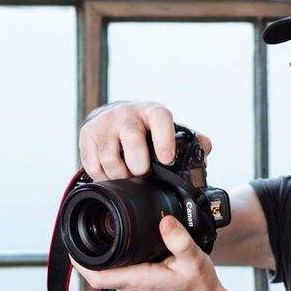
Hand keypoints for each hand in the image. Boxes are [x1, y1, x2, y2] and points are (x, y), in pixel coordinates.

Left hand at [71, 215, 225, 290]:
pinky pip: (120, 277)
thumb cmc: (200, 288)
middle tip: (88, 228)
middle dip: (91, 253)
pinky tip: (123, 250)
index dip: (79, 263)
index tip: (71, 246)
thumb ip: (179, 239)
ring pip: (110, 274)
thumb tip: (165, 221)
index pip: (96, 276)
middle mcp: (131, 290)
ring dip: (106, 258)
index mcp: (138, 281)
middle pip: (99, 272)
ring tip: (106, 235)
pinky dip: (118, 264)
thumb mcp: (194, 259)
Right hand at [79, 101, 211, 180]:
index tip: (166, 159)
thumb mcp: (170, 131)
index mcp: (152, 112)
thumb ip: (192, 141)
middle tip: (143, 173)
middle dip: (139, 164)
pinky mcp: (86, 134)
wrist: (115, 118)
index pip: (160, 118)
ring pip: (109, 157)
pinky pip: (92, 165)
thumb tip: (203, 153)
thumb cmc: (148, 130)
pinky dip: (103, 177)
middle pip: (131, 139)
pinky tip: (112, 176)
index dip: (164, 138)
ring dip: (120, 176)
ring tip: (128, 178)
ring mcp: (104, 123)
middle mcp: (126, 113)